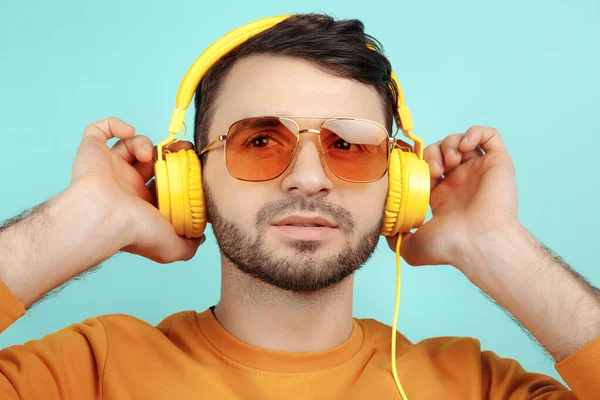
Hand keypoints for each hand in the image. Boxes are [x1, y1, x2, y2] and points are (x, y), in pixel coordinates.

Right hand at [70, 117, 203, 263]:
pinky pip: (98, 131)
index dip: (179, 172)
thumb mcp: (172, 246)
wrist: (104, 217)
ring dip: (143, 143)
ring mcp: (108, 168)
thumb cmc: (136, 232)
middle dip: (167, 152)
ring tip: (146, 155)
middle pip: (150, 160)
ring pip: (129, 145)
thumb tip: (200, 236)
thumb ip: (189, 245)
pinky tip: (128, 132)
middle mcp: (125, 185)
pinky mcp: (92, 152)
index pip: (164, 182)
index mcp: (142, 204)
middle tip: (180, 149)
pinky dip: (113, 125)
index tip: (192, 165)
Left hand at [387, 126, 519, 271]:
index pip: (428, 166)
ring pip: (462, 140)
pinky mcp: (498, 163)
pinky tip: (464, 147)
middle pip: (442, 150)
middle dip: (433, 152)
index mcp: (444, 195)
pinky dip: (474, 133)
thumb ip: (396, 238)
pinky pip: (489, 136)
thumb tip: (386, 231)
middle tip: (434, 169)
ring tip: (449, 161)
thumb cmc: (450, 246)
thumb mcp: (412, 246)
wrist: (478, 243)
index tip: (415, 173)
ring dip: (450, 143)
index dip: (419, 163)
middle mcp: (463, 181)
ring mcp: (480, 171)